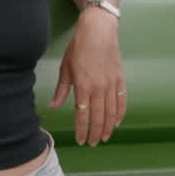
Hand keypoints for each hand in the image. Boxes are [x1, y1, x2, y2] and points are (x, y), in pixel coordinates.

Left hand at [50, 12, 123, 145]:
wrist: (98, 31)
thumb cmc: (79, 48)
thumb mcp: (65, 69)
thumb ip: (61, 91)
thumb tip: (53, 106)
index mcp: (83, 86)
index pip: (82, 115)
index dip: (81, 130)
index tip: (80, 140)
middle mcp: (99, 88)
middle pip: (98, 117)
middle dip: (95, 133)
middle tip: (92, 143)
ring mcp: (111, 84)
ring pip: (111, 112)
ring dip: (107, 127)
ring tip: (104, 137)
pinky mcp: (120, 79)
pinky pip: (122, 100)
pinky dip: (120, 113)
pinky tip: (117, 122)